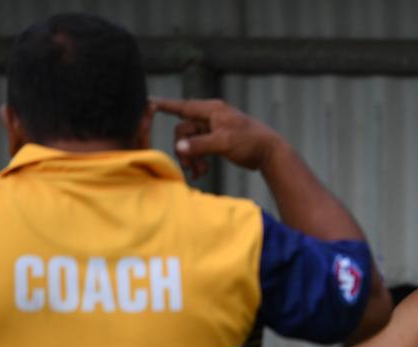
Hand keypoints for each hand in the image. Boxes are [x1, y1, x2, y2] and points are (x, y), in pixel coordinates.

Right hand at [151, 97, 282, 177]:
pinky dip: (199, 160)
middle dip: (184, 148)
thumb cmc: (251, 142)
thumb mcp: (224, 143)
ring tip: (199, 172)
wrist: (270, 153)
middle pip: (184, 130)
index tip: (147, 104)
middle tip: (189, 166)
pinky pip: (200, 149)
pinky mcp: (217, 141)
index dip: (164, 105)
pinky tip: (202, 172)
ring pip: (191, 142)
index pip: (183, 106)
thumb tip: (179, 148)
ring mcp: (213, 129)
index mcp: (212, 110)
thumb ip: (200, 145)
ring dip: (191, 157)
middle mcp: (211, 117)